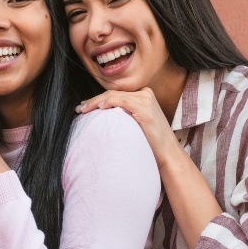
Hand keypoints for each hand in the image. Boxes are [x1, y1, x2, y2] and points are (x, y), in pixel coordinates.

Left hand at [78, 88, 221, 248]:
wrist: (168, 155)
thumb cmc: (150, 143)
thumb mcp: (135, 125)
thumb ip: (123, 115)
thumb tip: (102, 116)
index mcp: (143, 96)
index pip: (115, 94)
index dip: (98, 99)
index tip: (84, 107)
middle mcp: (145, 94)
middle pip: (113, 93)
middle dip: (93, 101)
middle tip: (80, 109)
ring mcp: (146, 100)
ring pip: (114, 96)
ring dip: (96, 102)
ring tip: (84, 109)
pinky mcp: (145, 108)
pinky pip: (122, 101)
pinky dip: (109, 102)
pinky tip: (100, 108)